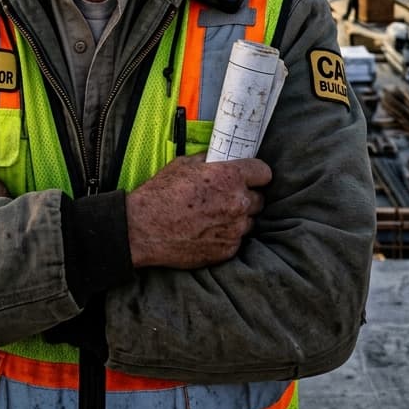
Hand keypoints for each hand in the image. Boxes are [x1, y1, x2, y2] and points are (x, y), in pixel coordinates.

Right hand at [124, 154, 270, 268]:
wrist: (145, 228)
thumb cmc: (162, 193)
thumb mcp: (184, 164)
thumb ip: (210, 161)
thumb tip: (220, 158)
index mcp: (230, 177)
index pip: (264, 172)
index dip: (256, 174)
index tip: (250, 176)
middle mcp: (238, 203)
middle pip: (259, 199)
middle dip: (246, 196)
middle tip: (226, 197)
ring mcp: (234, 230)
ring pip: (248, 221)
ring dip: (237, 217)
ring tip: (214, 215)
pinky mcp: (228, 250)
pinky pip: (236, 239)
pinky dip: (226, 235)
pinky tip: (207, 230)